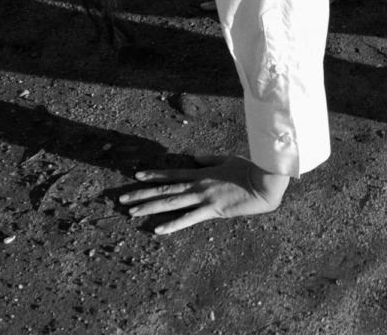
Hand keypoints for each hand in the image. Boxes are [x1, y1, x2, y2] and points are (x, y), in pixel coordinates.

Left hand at [118, 154, 289, 233]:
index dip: (153, 174)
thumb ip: (209, 159)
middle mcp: (198, 185)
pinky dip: (172, 224)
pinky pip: (189, 218)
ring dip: (149, 207)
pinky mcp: (212, 210)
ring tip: (131, 212)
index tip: (137, 175)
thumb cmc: (250, 170)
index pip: (172, 174)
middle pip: (164, 189)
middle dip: (141, 194)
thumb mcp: (227, 159)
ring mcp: (204, 198)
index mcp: (202, 173)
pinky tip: (157, 229)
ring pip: (171, 202)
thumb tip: (195, 158)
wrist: (265, 182)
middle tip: (121, 199)